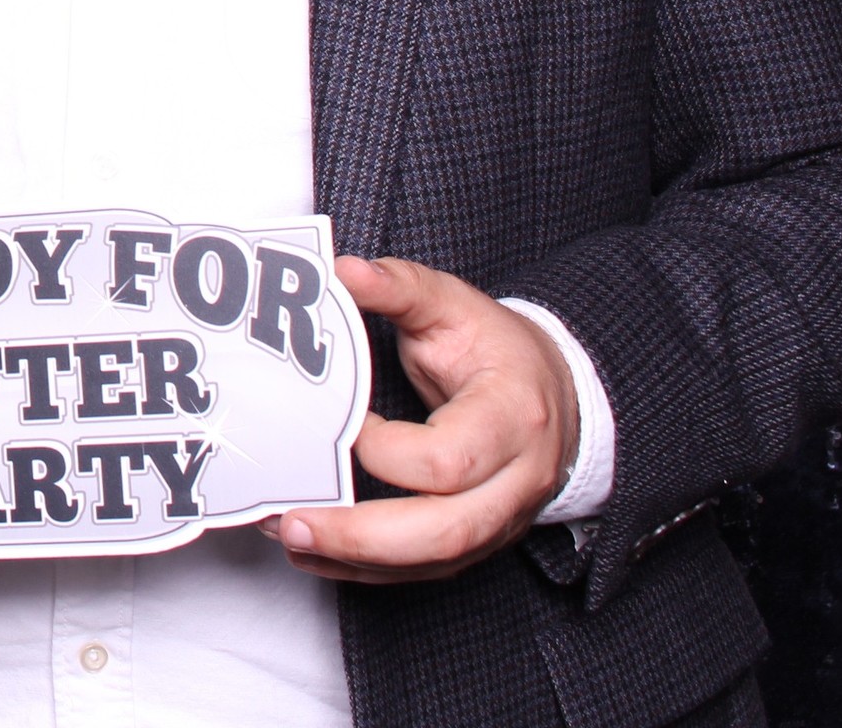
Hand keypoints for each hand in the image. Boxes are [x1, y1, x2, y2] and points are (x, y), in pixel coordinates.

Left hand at [263, 254, 579, 582]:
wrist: (552, 393)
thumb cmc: (499, 351)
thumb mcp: (456, 306)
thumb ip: (401, 287)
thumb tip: (346, 271)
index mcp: (513, 420)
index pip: (447, 460)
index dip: (385, 449)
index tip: (341, 421)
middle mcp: (514, 482)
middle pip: (445, 532)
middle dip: (363, 536)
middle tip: (293, 522)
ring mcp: (499, 520)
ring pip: (433, 562)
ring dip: (355, 558)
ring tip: (289, 537)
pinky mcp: (476, 540)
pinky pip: (423, 571)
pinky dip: (364, 569)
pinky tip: (313, 553)